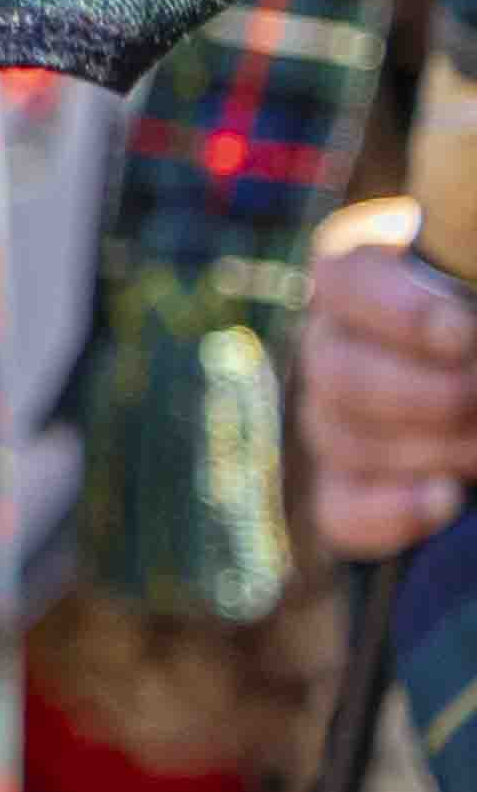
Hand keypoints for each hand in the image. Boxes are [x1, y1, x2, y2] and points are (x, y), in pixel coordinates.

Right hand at [312, 212, 476, 561]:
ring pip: (342, 441)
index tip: (465, 334)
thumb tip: (468, 329)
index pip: (345, 281)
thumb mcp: (476, 282)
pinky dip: (391, 512)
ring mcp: (329, 421)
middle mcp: (331, 346)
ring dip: (428, 450)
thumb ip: (471, 280)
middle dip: (425, 395)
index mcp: (363, 278)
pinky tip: (447, 501)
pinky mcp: (343, 490)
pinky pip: (341, 510)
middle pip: (336, 372)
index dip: (399, 310)